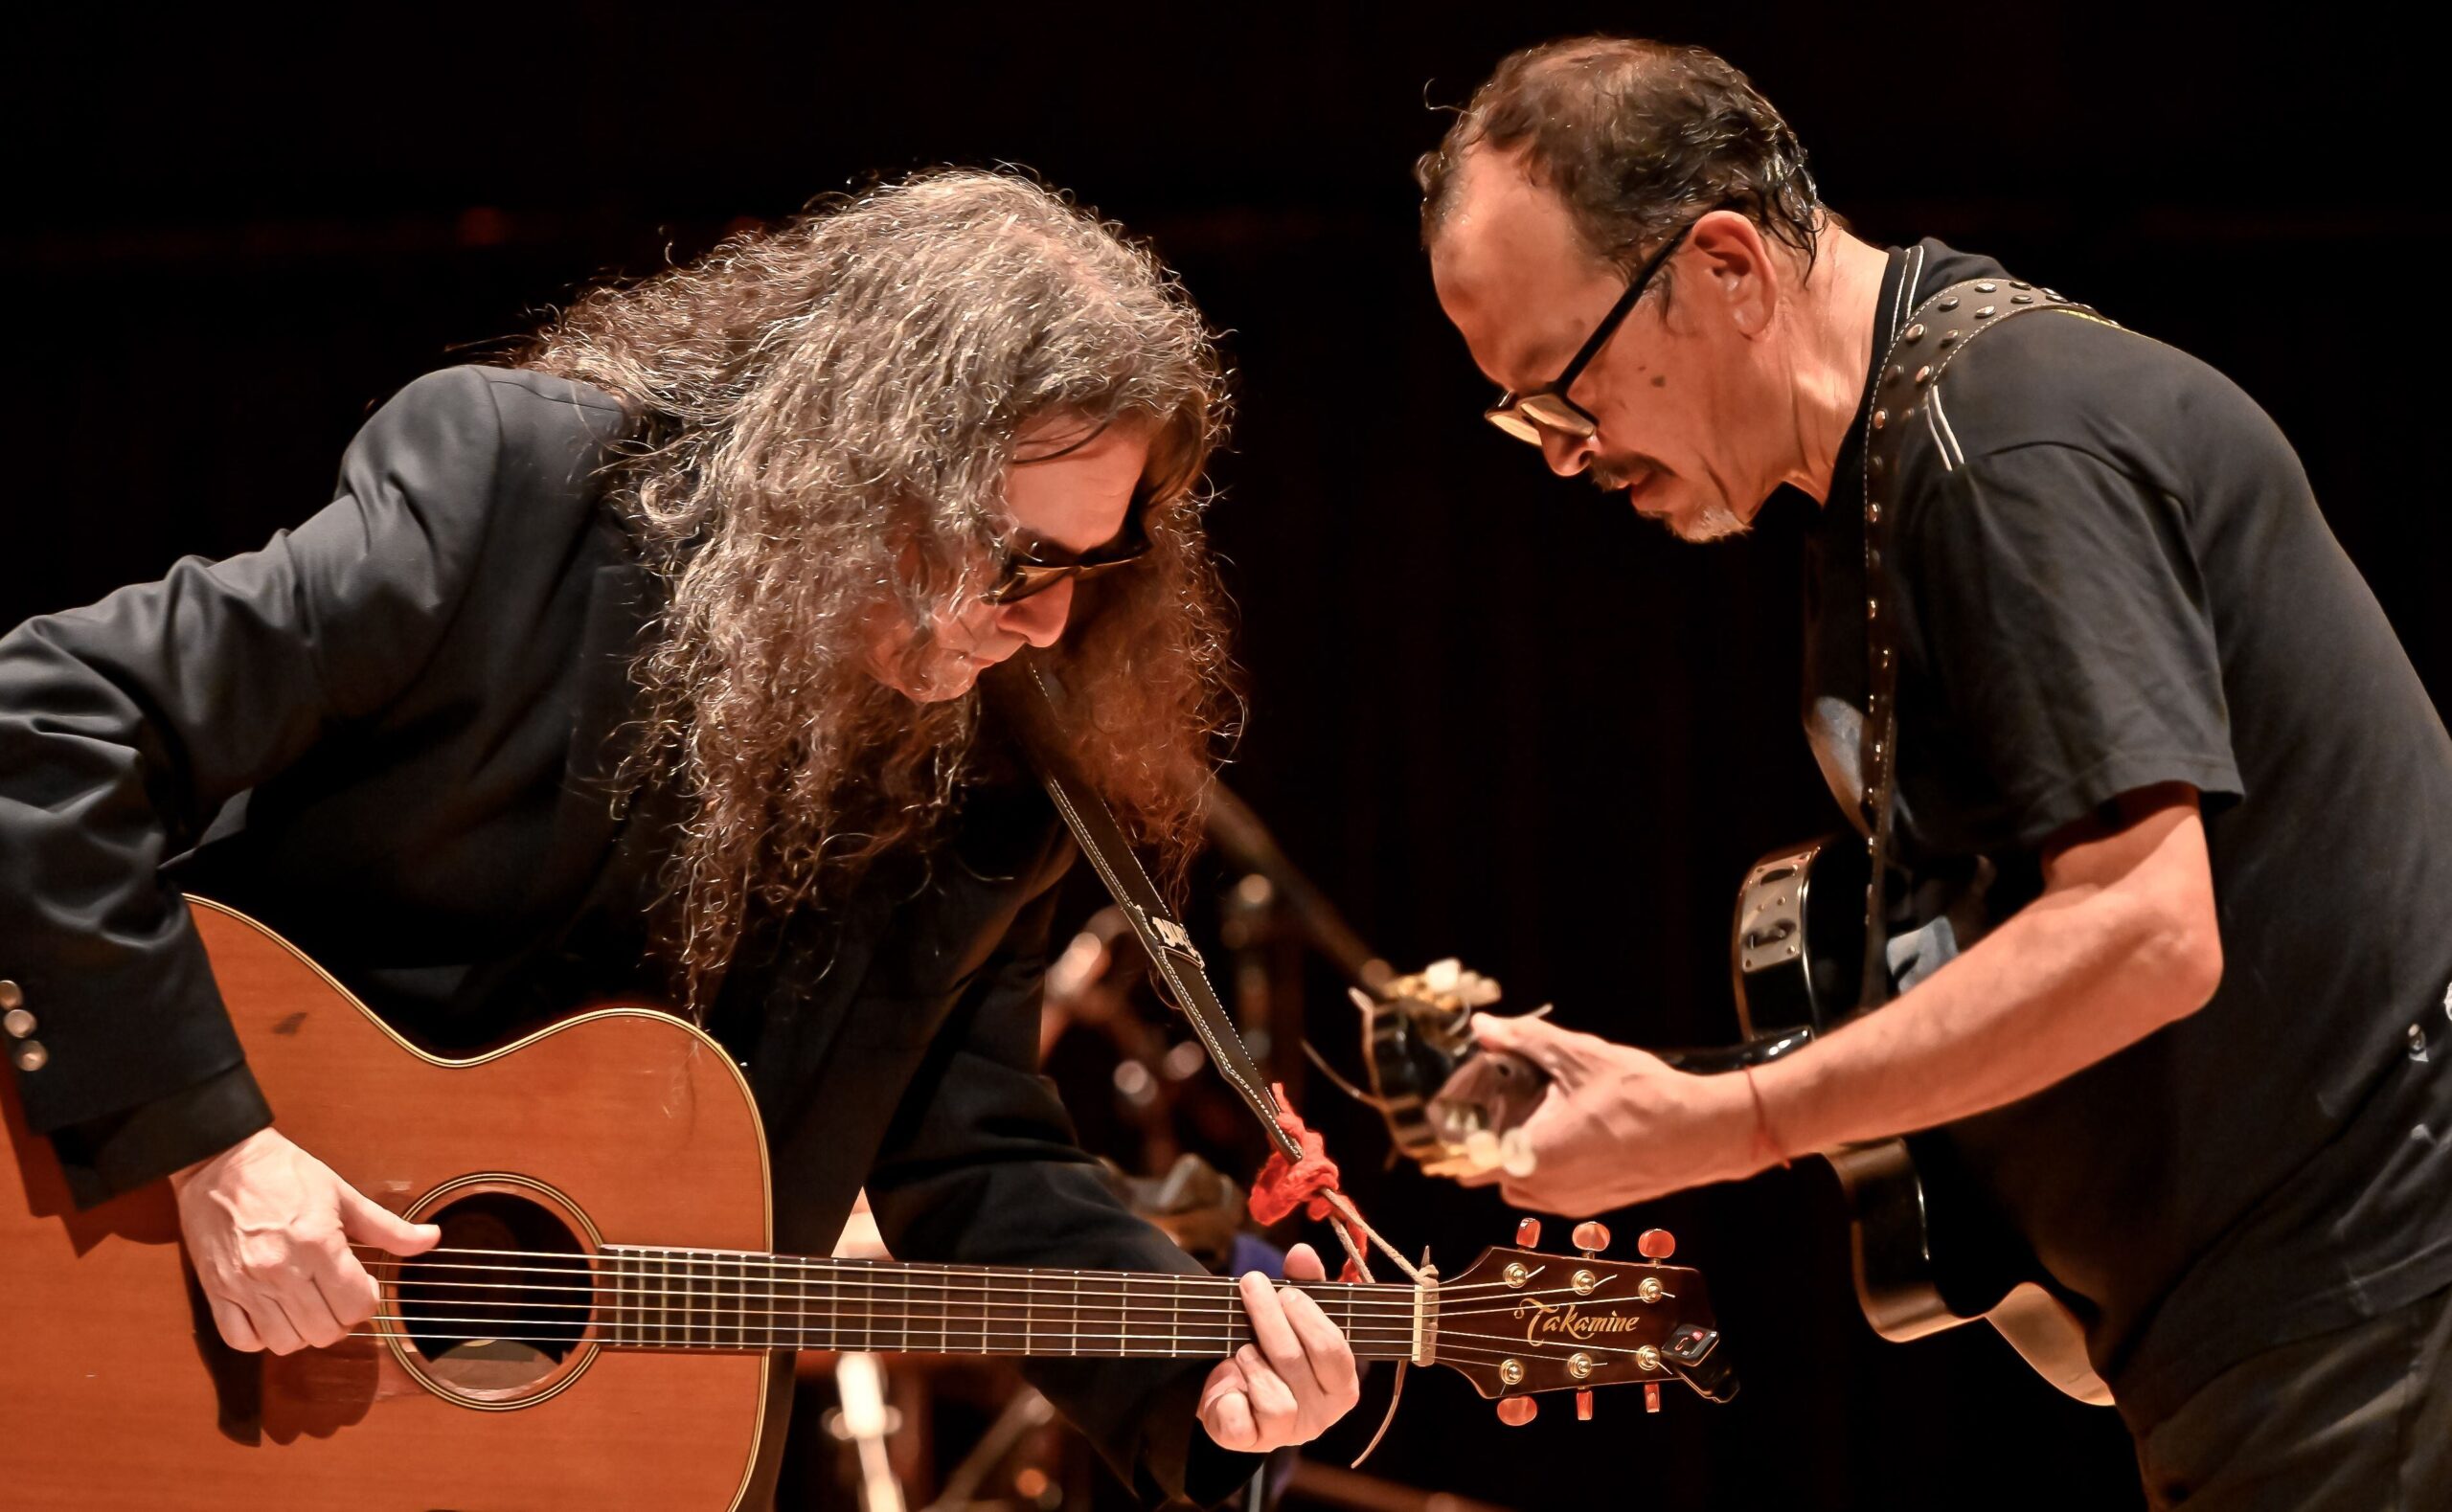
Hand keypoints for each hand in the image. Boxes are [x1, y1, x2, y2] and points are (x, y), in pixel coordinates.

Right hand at [170, 1126, 439, 1353]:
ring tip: (306, 1306)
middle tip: (336, 1296)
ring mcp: (246, 1285)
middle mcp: (282, 1270)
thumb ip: (388, 1227)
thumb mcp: (343, 1194)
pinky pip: (242, 1341)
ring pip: (286, 1343)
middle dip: (340, 1319)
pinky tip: (272, 1315)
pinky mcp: (218, 1291)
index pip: (357, 1306)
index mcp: (318, 1243)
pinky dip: (261, 1337)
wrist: (221, 1161)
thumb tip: (431, 1239)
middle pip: (325, 1332)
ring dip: (303, 1332)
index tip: (361, 1285)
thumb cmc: (283, 1173)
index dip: (367, 1300)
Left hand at [1197, 1243, 1360, 1452]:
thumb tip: (1302, 1252)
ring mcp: (1286, 1433)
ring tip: (1241, 1344)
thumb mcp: (1293, 1318)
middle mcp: (1321, 1415)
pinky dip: (1231, 1398)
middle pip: (1297, 1363)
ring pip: (1274, 1398)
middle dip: (1270, 1319)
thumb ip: (1305, 1286)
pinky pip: (1241, 1422)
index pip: (1333, 1351)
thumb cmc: (1274, 1353)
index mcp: (1342, 1385)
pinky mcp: (1250, 1442)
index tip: (1285, 1291)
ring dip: (1252, 1360)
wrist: (1236, 1396)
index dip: (1309, 1318)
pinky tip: (1229, 1381)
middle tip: (1251, 1285)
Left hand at [1458, 1014, 1765, 1213]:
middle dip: (1488, 1145)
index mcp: (1534, 1156)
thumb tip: (1484, 1027)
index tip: (1452, 1119)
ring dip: (1518, 1159)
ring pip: (1522, 1188)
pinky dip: (1547, 1169)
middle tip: (1497, 1107)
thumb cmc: (1644, 1096)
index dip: (1454, 1142)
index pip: (1468, 1163)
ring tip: (1534, 1118)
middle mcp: (1547, 1189)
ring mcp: (1572, 1204)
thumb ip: (1525, 1040)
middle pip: (1491, 1175)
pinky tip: (1568, 1133)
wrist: (1704, 1132)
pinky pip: (1552, 1193)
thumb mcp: (1579, 1057)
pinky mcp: (1596, 1206)